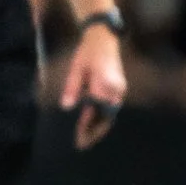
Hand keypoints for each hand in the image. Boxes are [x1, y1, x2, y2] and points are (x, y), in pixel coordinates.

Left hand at [61, 27, 126, 147]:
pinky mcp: (119, 90)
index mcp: (104, 86)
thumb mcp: (76, 69)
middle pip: (106, 118)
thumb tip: (66, 106)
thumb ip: (72, 88)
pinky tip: (94, 124)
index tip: (79, 140)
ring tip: (87, 137)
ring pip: (110, 115)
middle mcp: (115, 91)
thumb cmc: (87, 53)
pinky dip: (103, 118)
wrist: (104, 40)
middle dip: (95, 133)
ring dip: (100, 127)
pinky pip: (111, 109)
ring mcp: (119, 91)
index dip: (87, 128)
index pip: (96, 113)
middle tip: (82, 144)